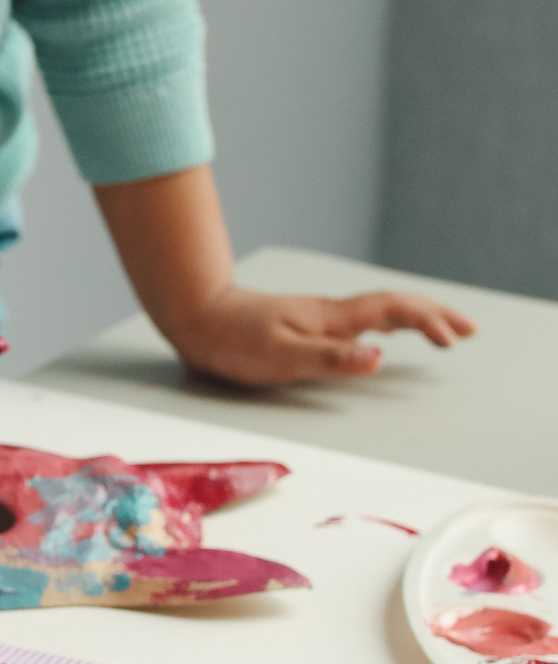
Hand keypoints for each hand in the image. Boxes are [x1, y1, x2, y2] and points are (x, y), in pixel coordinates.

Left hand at [166, 286, 476, 384]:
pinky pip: (360, 319)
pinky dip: (387, 323)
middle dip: (434, 315)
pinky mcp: (304, 324)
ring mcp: (317, 317)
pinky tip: (386, 332)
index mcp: (330, 318)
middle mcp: (329, 313)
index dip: (428, 321)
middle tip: (468, 330)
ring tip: (442, 330)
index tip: (455, 338)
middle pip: (394, 305)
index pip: (392, 310)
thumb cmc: (231, 340)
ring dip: (415, 318)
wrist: (195, 316)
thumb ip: (330, 358)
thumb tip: (379, 357)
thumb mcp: (279, 355)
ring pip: (379, 310)